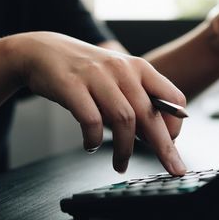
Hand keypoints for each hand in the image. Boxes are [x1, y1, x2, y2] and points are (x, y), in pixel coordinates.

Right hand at [8, 32, 186, 174]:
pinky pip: (91, 119)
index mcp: (140, 68)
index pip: (173, 98)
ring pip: (124, 119)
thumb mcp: (119, 78)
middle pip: (150, 114)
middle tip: (172, 168)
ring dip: (125, 149)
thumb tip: (157, 137)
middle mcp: (122, 69)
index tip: (172, 143)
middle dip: (164, 147)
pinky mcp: (71, 85)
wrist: (43, 51)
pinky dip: (95, 138)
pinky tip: (91, 146)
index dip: (175, 124)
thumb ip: (138, 101)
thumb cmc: (87, 71)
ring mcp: (97, 76)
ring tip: (121, 164)